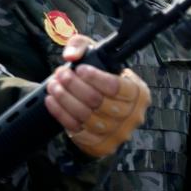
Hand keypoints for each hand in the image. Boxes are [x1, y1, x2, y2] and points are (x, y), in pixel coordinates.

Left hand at [45, 35, 150, 156]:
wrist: (103, 108)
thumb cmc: (102, 79)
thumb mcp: (97, 55)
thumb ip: (81, 45)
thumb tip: (71, 55)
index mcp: (138, 93)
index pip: (116, 86)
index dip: (94, 78)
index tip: (79, 69)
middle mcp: (132, 116)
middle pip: (97, 101)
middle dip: (73, 86)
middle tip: (61, 75)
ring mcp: (116, 133)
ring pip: (85, 116)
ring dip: (64, 99)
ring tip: (53, 85)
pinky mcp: (100, 145)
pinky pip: (77, 130)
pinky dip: (61, 114)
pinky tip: (52, 101)